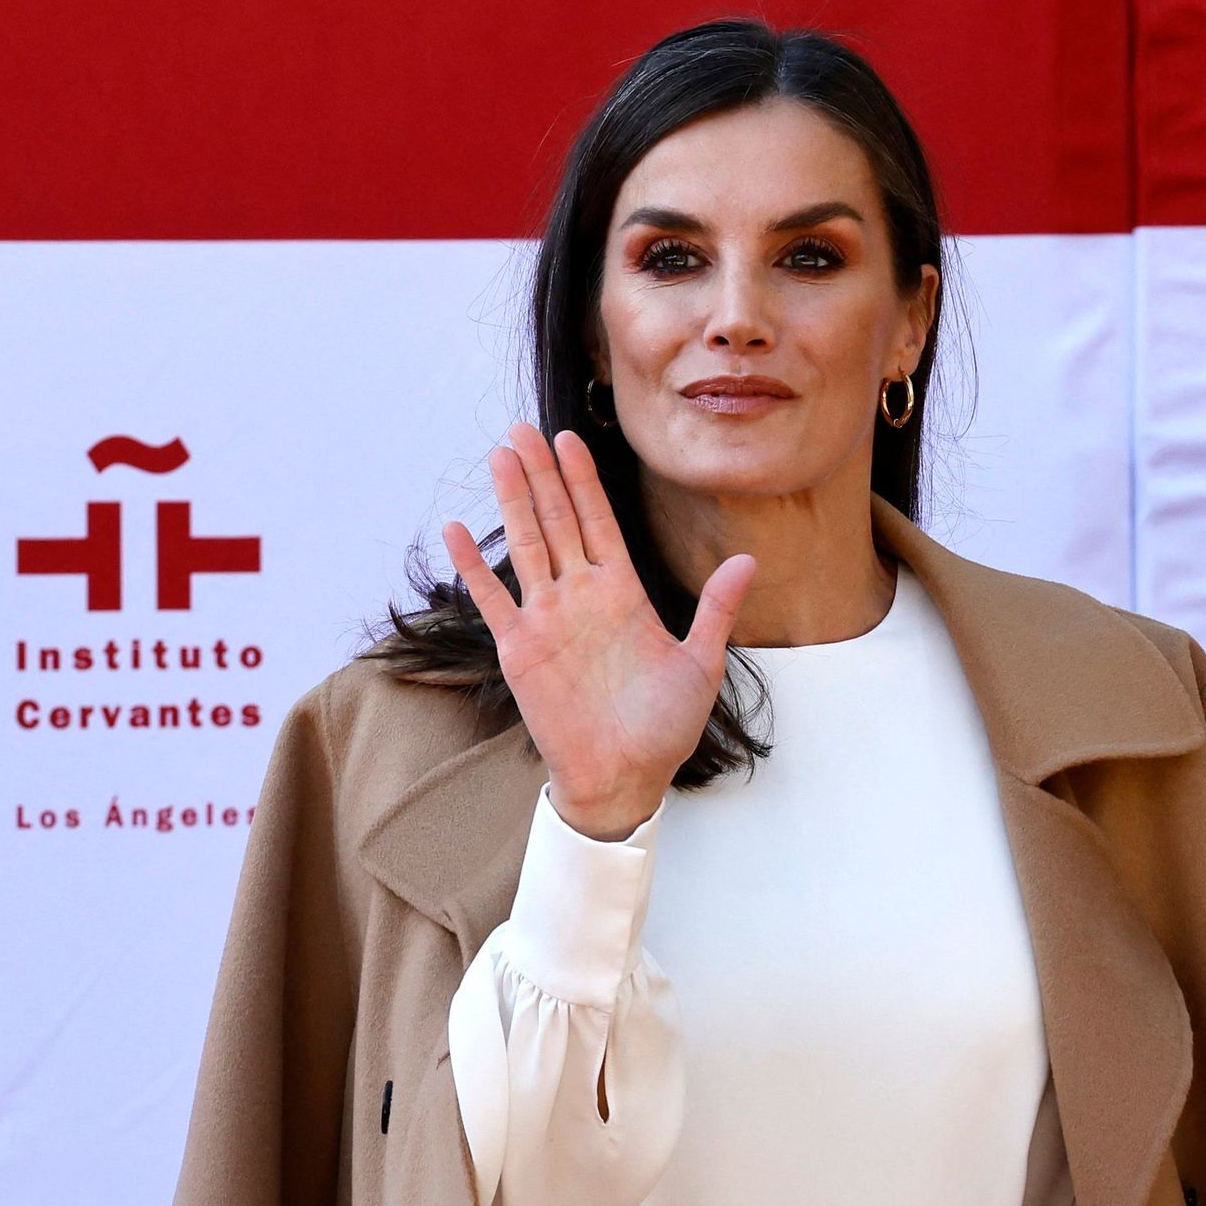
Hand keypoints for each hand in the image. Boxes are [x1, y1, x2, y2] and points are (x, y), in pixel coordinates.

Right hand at [439, 424, 755, 839]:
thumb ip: (716, 609)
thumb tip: (748, 559)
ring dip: (512, 500)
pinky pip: (492, 598)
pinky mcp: (520, 649)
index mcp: (623, 593)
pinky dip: (474, 565)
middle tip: (522, 427)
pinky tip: (458, 530)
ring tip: (499, 456)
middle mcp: (581, 597)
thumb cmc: (665, 729)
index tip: (570, 439)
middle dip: (541, 473)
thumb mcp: (701, 664)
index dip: (583, 481)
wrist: (625, 778)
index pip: (599, 522)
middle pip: (557, 521)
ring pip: (525, 545)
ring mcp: (547, 619)